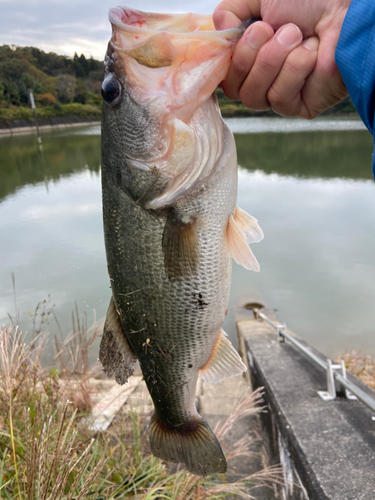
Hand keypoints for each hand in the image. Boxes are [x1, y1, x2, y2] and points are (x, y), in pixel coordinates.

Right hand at [213, 0, 351, 117]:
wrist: (345, 9)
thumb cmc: (309, 0)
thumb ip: (229, 11)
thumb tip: (218, 31)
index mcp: (249, 57)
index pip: (223, 75)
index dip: (225, 61)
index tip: (234, 35)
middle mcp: (261, 79)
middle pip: (235, 89)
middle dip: (248, 56)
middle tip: (268, 29)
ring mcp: (279, 95)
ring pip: (254, 97)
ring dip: (273, 61)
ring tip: (295, 35)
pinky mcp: (298, 107)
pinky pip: (279, 100)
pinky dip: (294, 71)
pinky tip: (310, 54)